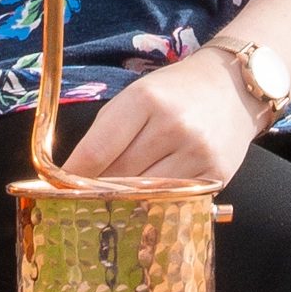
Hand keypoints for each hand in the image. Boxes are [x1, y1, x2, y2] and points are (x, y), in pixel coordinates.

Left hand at [63, 45, 266, 185]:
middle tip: (81, 201)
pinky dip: (157, 204)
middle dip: (96, 190)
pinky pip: (175, 201)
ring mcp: (197, 153)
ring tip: (114, 203)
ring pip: (146, 194)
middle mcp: (172, 126)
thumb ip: (108, 133)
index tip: (57, 189)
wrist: (232, 87)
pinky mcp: (216, 175)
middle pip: (119, 176)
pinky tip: (148, 202)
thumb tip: (77, 175)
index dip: (74, 175)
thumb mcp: (136, 96)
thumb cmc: (174, 92)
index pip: (98, 149)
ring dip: (126, 201)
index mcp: (144, 100)